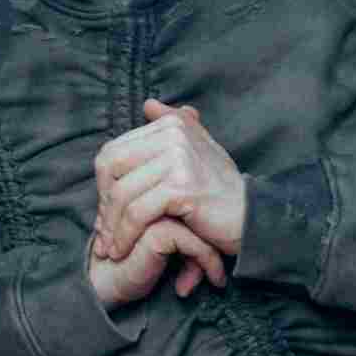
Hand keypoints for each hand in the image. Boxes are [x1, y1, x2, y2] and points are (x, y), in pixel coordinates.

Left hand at [87, 103, 243, 312]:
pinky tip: (122, 250)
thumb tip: (149, 104)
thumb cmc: (221, 191)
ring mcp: (179, 159)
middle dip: (103, 204)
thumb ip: (174, 127)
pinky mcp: (182, 187)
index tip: (105, 213)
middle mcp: (175, 135)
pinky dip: (125, 235)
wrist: (253, 218)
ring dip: (111, 226)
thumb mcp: (199, 152)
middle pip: (111, 168)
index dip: (103, 185)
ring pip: (122, 193)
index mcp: (173, 125)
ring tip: (109, 248)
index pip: (113, 151)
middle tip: (102, 233)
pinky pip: (138, 212)